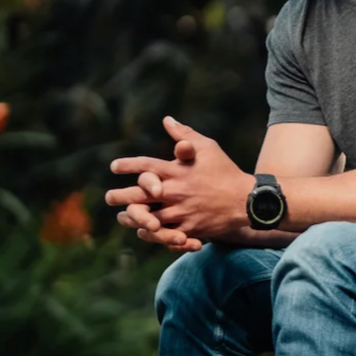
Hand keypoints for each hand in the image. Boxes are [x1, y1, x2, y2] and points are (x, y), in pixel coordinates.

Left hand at [106, 116, 254, 248]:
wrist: (246, 200)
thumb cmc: (225, 170)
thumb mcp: (207, 147)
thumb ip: (184, 135)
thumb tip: (167, 120)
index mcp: (177, 171)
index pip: (146, 166)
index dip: (127, 165)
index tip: (114, 167)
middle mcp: (175, 192)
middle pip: (139, 195)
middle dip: (120, 196)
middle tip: (109, 197)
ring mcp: (181, 212)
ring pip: (148, 218)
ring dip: (132, 218)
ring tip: (123, 217)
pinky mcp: (189, 229)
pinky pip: (165, 235)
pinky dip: (152, 233)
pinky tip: (143, 231)